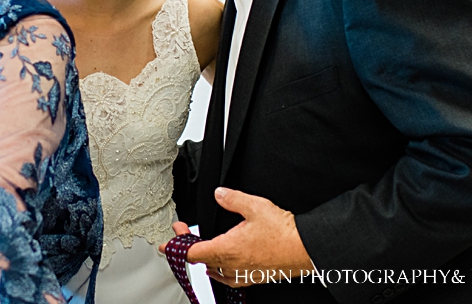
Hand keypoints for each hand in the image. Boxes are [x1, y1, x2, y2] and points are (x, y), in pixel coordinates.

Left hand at [162, 188, 313, 287]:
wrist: (305, 249)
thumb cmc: (283, 232)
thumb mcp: (254, 206)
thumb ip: (232, 199)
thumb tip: (219, 194)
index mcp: (226, 249)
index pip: (192, 252)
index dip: (176, 247)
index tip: (166, 244)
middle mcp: (231, 265)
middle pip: (200, 260)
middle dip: (188, 245)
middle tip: (183, 232)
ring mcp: (242, 273)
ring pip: (213, 269)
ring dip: (203, 258)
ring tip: (198, 246)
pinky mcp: (252, 276)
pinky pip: (228, 278)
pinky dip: (218, 270)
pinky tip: (220, 266)